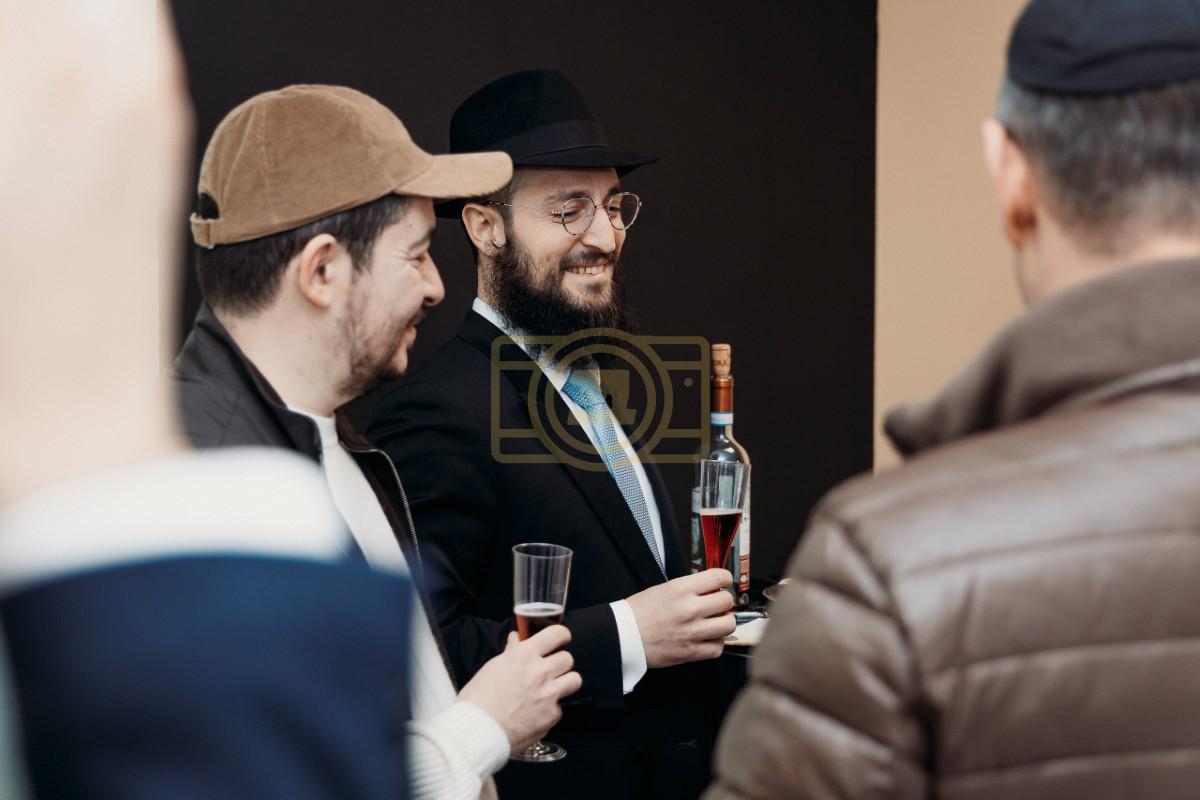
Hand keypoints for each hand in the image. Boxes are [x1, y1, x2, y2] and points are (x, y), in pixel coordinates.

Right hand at [458, 624, 581, 754]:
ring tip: (552, 688)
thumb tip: (517, 639)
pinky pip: (560, 707)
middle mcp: (540, 672)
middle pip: (567, 658)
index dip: (561, 635)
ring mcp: (549, 694)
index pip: (557, 634)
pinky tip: (537, 712)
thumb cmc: (478, 699)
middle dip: (559, 663)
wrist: (479, 730)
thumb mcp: (492, 668)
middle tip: (550, 670)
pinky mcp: (552, 715)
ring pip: (575, 680)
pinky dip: (552, 709)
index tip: (561, 639)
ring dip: (565, 682)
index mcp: (524, 655)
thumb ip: (511, 652)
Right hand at [626, 568, 735, 667]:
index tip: (723, 584)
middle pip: (727, 601)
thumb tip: (711, 589)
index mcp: (682, 589)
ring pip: (729, 625)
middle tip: (716, 605)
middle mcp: (691, 609)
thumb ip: (690, 588)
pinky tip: (706, 639)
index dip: (725, 579)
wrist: (623, 636)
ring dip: (723, 623)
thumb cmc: (639, 612)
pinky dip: (715, 644)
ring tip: (713, 623)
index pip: (720, 577)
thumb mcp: (664, 588)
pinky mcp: (691, 652)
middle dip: (724, 602)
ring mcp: (693, 632)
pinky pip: (718, 648)